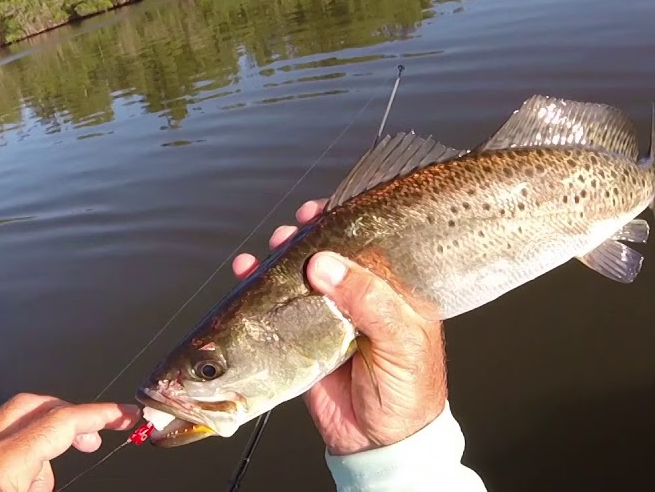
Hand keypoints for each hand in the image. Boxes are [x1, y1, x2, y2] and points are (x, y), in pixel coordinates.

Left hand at [0, 393, 140, 491]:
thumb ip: (52, 482)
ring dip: (39, 438)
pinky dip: (16, 452)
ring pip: (8, 424)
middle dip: (67, 415)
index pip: (60, 422)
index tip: (125, 415)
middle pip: (30, 407)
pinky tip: (22, 486)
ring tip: (50, 480)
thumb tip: (88, 456)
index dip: (100, 415)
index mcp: (0, 464)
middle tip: (95, 436)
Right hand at [231, 199, 447, 455]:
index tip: (320, 210)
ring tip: (264, 255)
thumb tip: (323, 264)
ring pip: (296, 279)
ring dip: (276, 261)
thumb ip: (368, 300)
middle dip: (301, 238)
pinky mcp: (300, 341)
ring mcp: (326, 318)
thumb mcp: (400, 340)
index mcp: (390, 290)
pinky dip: (256, 292)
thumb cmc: (409, 391)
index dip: (341, 222)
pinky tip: (245, 275)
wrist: (383, 444)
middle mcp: (357, 298)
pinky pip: (275, 311)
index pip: (364, 244)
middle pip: (323, 255)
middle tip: (290, 233)